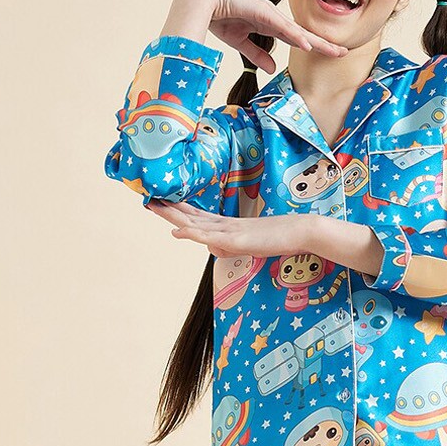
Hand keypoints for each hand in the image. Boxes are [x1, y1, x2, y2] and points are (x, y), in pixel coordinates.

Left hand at [147, 200, 315, 258]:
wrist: (300, 231)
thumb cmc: (277, 238)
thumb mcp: (247, 246)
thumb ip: (227, 246)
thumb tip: (210, 246)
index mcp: (226, 225)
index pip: (196, 216)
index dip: (177, 210)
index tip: (159, 203)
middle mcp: (224, 224)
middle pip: (190, 214)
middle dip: (168, 208)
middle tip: (147, 198)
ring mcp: (229, 230)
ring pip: (195, 221)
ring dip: (173, 214)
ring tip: (154, 206)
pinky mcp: (237, 238)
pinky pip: (210, 236)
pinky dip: (192, 232)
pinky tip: (178, 230)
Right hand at [205, 0, 347, 72]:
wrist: (205, 1)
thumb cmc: (221, 17)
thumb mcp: (242, 43)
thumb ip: (257, 55)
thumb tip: (272, 68)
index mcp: (270, 24)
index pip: (297, 37)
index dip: (315, 45)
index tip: (331, 53)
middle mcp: (274, 17)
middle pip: (304, 33)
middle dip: (324, 43)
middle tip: (344, 52)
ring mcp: (269, 14)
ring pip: (298, 31)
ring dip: (316, 41)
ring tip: (334, 50)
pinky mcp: (262, 12)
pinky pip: (282, 27)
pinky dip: (296, 36)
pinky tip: (308, 44)